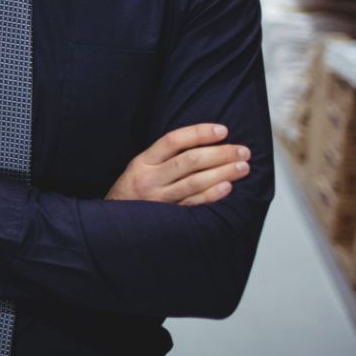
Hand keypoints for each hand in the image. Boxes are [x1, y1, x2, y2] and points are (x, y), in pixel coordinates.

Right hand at [106, 124, 249, 205]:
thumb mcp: (139, 168)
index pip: (173, 140)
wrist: (112, 225)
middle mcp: (149, 178)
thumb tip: (202, 142)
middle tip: (243, 151)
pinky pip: (193, 204)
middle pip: (189, 161)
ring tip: (243, 167)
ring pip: (195, 182)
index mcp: (142, 162)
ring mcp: (158, 199)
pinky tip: (228, 188)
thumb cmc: (132, 192)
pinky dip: (211, 195)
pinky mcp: (167, 218)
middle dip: (220, 154)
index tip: (223, 130)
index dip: (199, 133)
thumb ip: (163, 157)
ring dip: (223, 173)